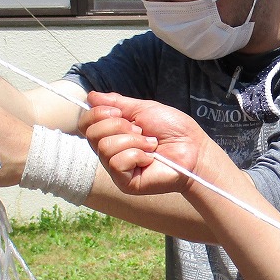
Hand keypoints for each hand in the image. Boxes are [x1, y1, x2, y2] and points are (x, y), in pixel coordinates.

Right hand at [79, 92, 208, 195]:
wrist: (193, 148)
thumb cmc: (173, 130)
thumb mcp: (143, 109)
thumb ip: (116, 103)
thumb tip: (91, 96)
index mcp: (112, 133)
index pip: (85, 123)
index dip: (97, 113)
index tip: (120, 112)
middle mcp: (109, 151)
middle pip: (91, 133)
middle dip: (119, 125)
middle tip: (141, 130)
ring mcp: (116, 168)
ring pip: (104, 147)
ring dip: (133, 140)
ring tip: (150, 144)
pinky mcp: (124, 182)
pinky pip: (116, 162)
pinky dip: (137, 155)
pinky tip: (149, 158)